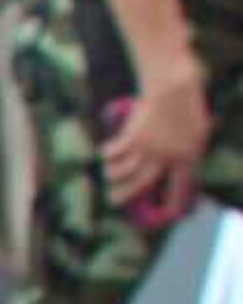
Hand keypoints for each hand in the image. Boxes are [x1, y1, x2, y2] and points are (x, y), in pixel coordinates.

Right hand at [101, 70, 207, 217]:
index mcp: (187, 158)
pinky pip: (115, 151)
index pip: (180, 186)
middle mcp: (165, 157)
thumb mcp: (200, 132)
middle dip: (126, 194)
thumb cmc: (189, 107)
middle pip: (142, 183)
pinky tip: (105, 153)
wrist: (174, 89)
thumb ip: (190, 149)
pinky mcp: (132, 136)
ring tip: (108, 176)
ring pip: (124, 170)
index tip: (168, 214)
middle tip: (113, 202)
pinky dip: (107, 153)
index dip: (174, 202)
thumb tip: (183, 162)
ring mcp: (148, 148)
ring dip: (113, 174)